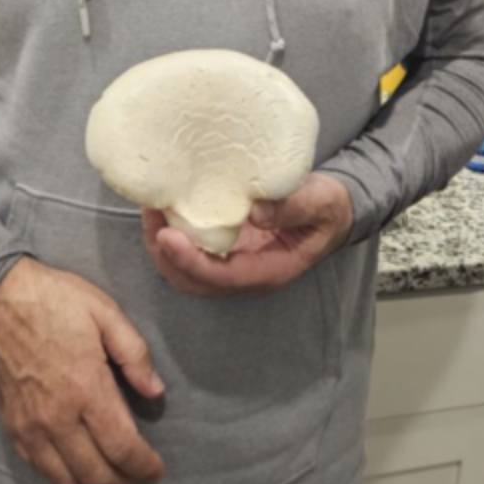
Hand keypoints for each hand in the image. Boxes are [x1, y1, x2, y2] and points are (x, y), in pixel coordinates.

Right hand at [0, 257, 165, 483]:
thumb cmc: (56, 299)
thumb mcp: (105, 312)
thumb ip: (135, 354)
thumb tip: (155, 392)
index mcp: (86, 386)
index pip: (122, 447)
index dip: (144, 466)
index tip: (156, 469)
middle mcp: (58, 416)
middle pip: (96, 473)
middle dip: (124, 479)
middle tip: (138, 472)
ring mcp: (30, 425)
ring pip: (67, 479)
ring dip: (93, 481)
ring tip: (110, 468)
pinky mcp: (11, 425)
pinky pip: (40, 467)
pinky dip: (62, 474)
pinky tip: (76, 460)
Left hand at [142, 173, 353, 296]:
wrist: (332, 209)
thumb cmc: (328, 207)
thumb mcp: (321, 202)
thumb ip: (293, 206)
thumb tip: (256, 211)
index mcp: (269, 270)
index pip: (222, 277)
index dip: (191, 261)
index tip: (168, 235)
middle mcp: (245, 272)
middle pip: (193, 281)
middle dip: (165, 255)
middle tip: (151, 216)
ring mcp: (232, 261)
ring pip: (185, 271)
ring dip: (161, 246)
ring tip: (151, 208)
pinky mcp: (225, 245)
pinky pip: (190, 249)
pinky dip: (170, 234)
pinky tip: (164, 206)